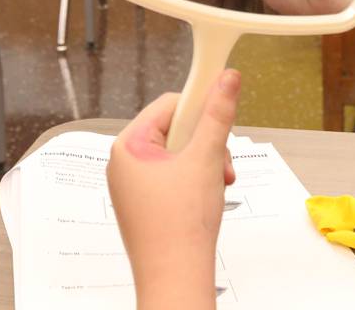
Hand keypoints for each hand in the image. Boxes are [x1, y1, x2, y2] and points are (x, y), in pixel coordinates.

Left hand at [107, 70, 240, 309]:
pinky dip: (197, 179)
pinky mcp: (145, 203)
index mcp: (128, 147)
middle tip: (222, 163)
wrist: (176, 277)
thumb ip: (219, 114)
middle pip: (176, 129)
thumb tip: (229, 78)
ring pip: (179, 153)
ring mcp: (134, 185)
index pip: (169, 105)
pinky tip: (208, 195)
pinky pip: (174, 174)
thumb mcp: (207, 157)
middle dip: (207, 143)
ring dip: (206, 162)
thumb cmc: (181, 223)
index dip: (199, 107)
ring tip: (218, 183)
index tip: (223, 110)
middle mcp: (125, 164)